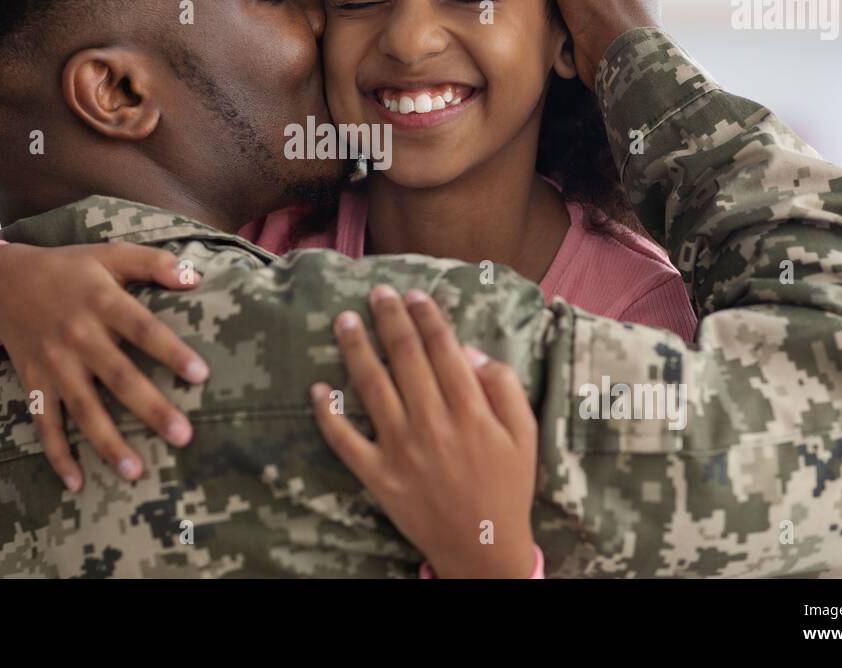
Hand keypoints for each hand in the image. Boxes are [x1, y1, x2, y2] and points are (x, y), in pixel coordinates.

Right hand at [0, 241, 206, 491]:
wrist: (2, 281)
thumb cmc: (68, 269)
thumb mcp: (109, 254)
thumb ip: (154, 262)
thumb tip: (195, 276)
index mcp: (101, 301)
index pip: (142, 329)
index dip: (171, 351)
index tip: (201, 375)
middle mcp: (77, 335)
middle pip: (118, 376)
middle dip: (150, 408)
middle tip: (183, 436)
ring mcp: (53, 363)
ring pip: (83, 408)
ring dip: (107, 443)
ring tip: (136, 473)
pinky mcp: (33, 382)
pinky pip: (44, 423)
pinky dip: (57, 454)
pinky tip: (77, 484)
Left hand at [311, 285, 538, 577]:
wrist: (482, 547)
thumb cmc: (506, 487)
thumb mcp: (524, 435)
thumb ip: (504, 388)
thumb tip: (469, 351)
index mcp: (470, 410)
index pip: (442, 348)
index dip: (426, 316)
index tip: (414, 294)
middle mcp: (432, 423)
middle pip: (404, 358)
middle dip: (390, 319)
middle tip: (377, 293)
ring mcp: (401, 449)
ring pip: (371, 387)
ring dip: (355, 350)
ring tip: (345, 321)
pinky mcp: (378, 475)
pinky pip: (345, 440)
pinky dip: (328, 414)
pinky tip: (318, 388)